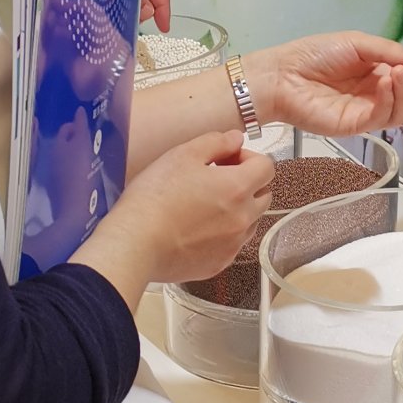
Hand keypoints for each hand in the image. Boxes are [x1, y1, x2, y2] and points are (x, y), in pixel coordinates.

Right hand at [80, 130, 275, 302]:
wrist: (135, 243)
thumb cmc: (154, 198)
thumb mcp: (182, 155)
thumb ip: (217, 142)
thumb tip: (236, 139)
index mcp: (238, 188)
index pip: (266, 167)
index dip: (249, 157)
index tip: (227, 158)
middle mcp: (243, 218)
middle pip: (263, 194)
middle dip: (247, 182)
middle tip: (216, 178)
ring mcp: (233, 244)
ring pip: (250, 221)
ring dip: (238, 209)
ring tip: (205, 204)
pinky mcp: (219, 264)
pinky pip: (233, 244)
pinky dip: (224, 233)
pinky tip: (197, 227)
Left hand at [248, 34, 402, 134]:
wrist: (283, 75)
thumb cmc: (315, 54)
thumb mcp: (356, 43)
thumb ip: (388, 51)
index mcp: (376, 72)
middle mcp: (375, 93)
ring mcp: (366, 111)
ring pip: (402, 111)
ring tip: (401, 73)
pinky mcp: (356, 126)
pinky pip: (383, 118)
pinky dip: (390, 99)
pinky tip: (386, 82)